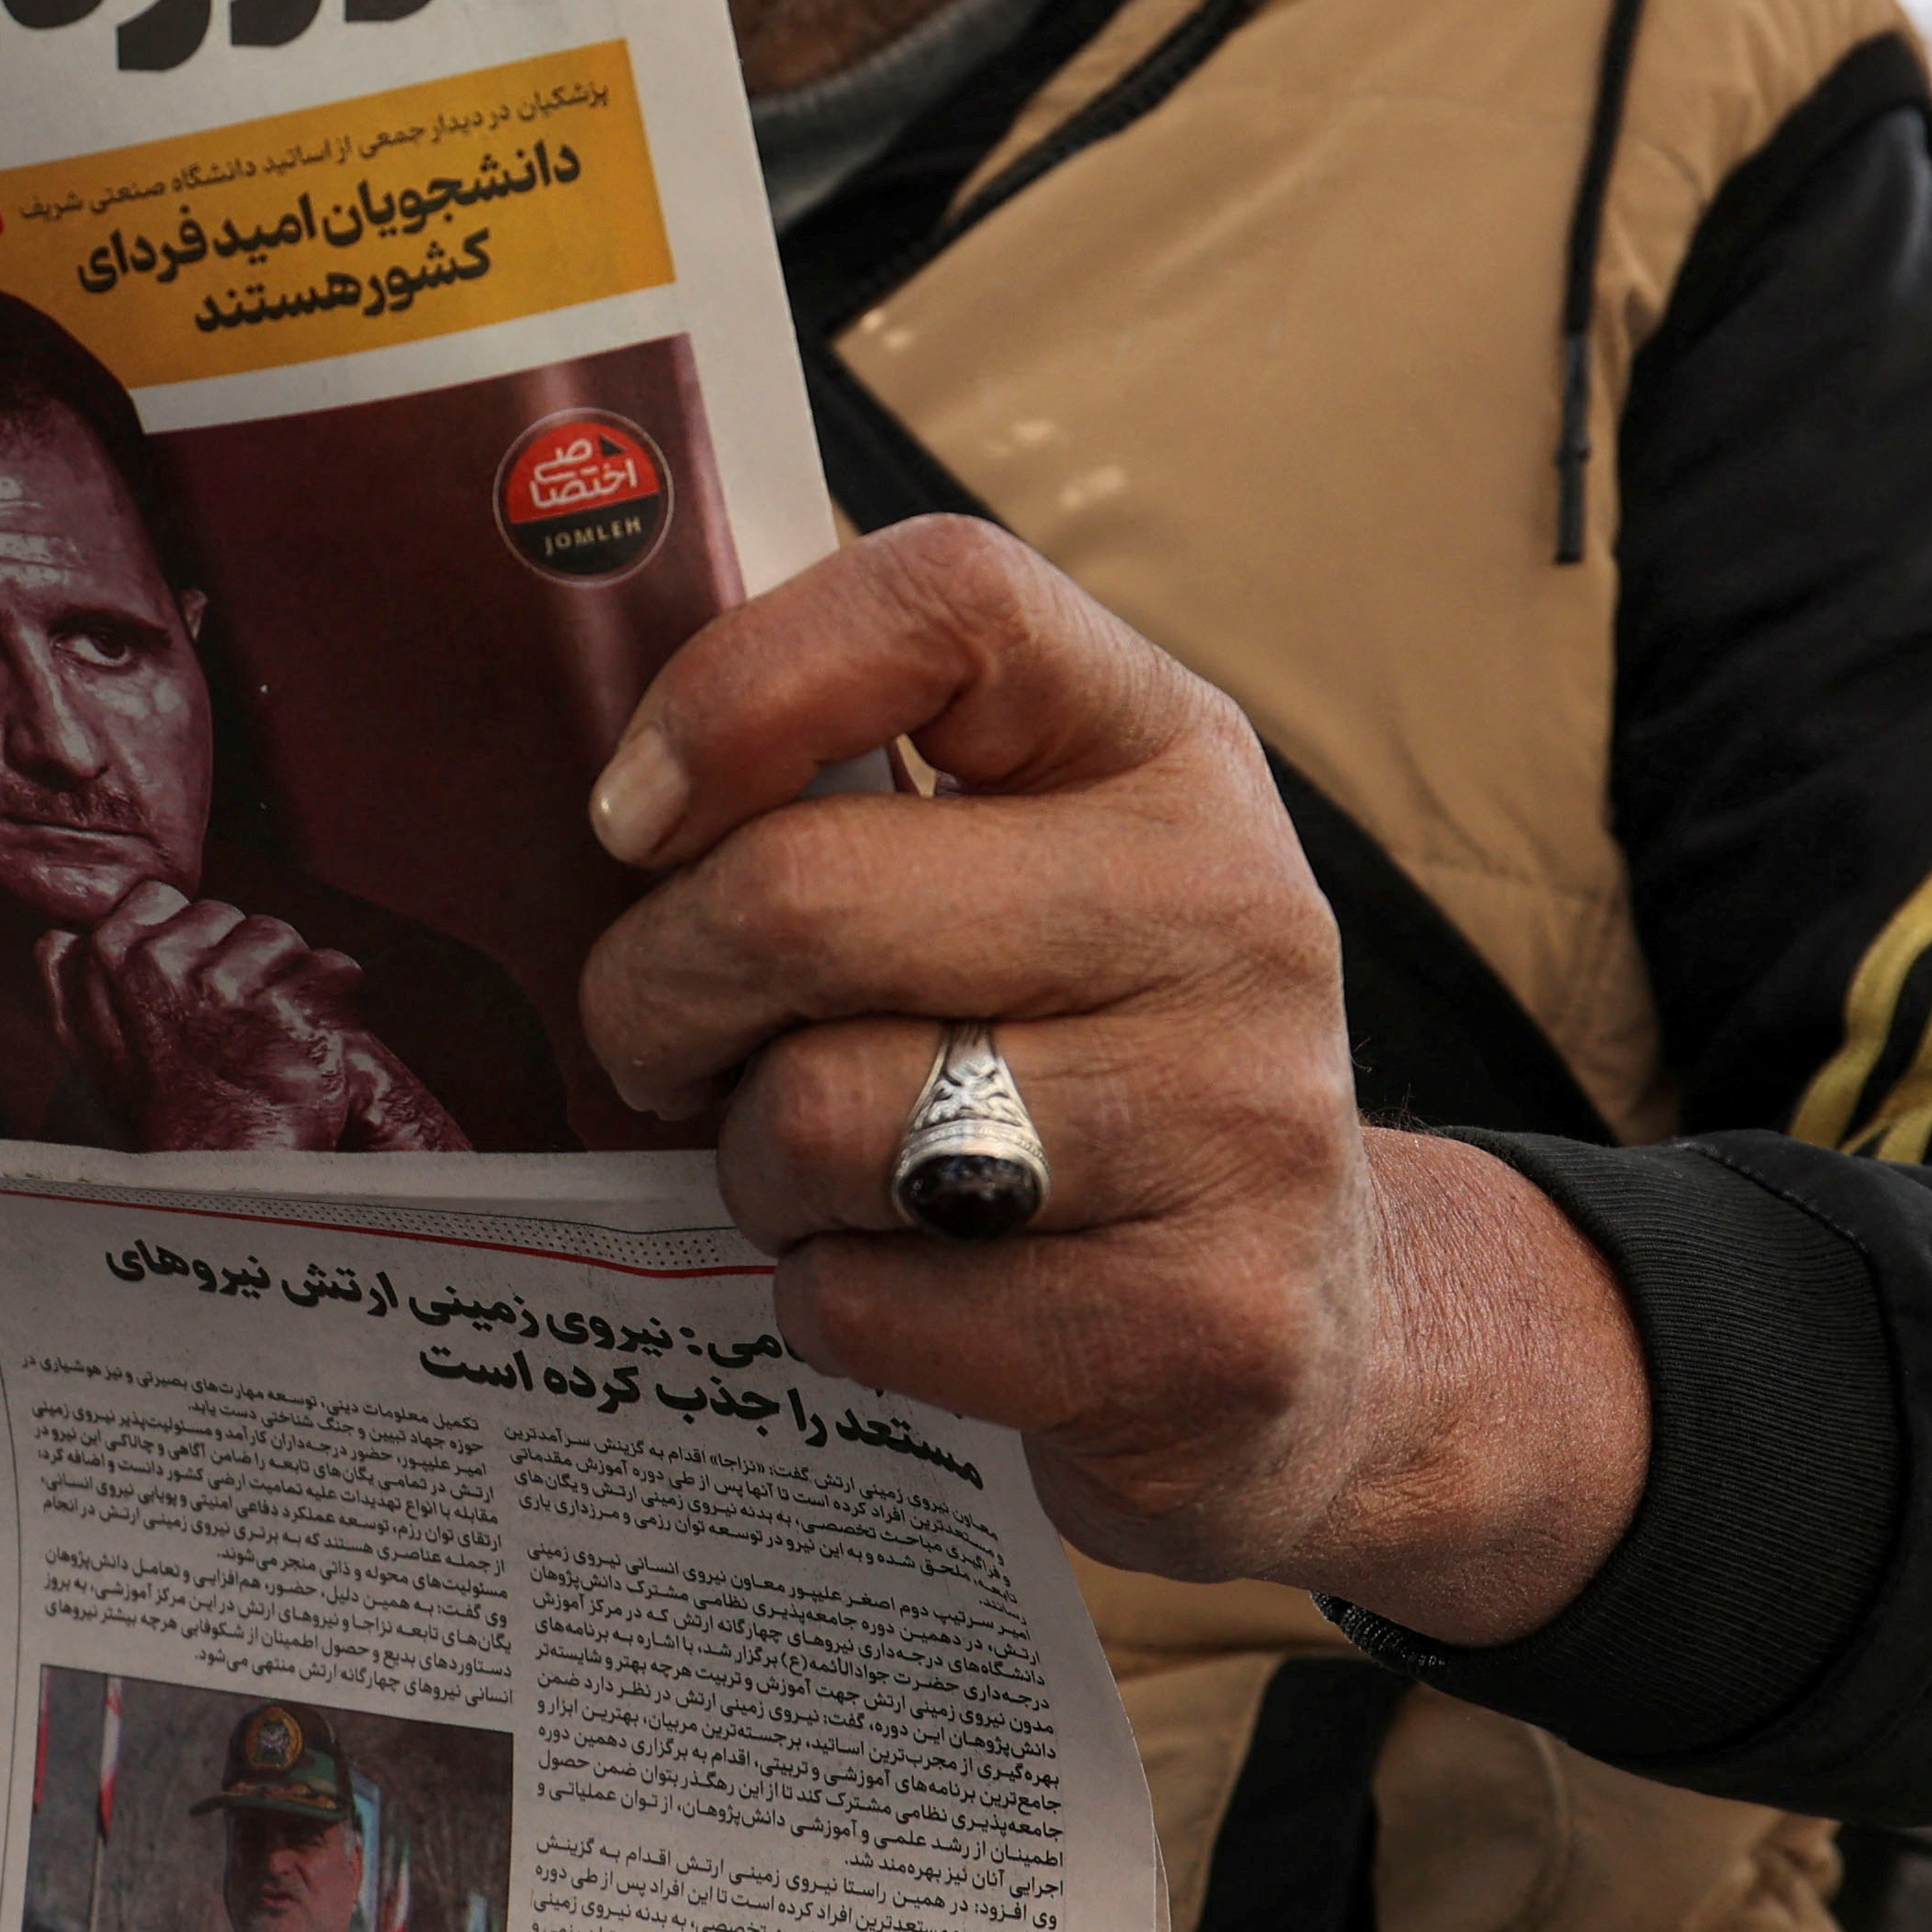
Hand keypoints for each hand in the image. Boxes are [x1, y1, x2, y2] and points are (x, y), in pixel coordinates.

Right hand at [42, 888, 463, 1151]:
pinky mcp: (292, 1008)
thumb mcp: (83, 1054)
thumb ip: (66, 985)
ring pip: (280, 938)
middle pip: (225, 915)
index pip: (157, 900)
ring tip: (267, 1046)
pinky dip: (336, 1003)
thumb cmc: (155, 1123)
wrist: (220, 1194)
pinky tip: (308, 1050)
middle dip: (236, 962)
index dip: (181, 943)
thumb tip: (51, 936)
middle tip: (227, 1035)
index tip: (182, 998)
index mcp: (100, 960)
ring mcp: (225, 985)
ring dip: (287, 983)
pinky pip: (335, 968)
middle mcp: (156, 965)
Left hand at [574, 519, 1644, 1644]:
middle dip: (656, 990)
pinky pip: (869, 1303)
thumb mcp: (1024, 865)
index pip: (946, 600)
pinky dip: (829, 1308)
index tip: (638, 814)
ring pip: (817, 1115)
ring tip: (826, 1174)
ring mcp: (1241, 1119)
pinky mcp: (1211, 1324)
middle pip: (799, 895)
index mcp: (1164, 746)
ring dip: (755, 1168)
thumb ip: (857, 783)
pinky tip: (914, 1286)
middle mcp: (1232, 906)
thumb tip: (617, 795)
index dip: (736, 689)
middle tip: (662, 1041)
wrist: (1314, 1331)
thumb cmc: (1081, 1057)